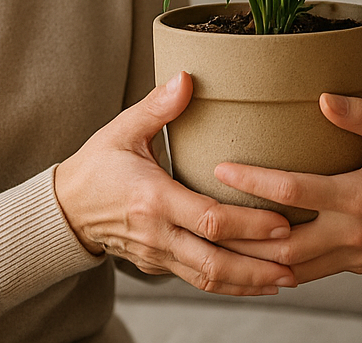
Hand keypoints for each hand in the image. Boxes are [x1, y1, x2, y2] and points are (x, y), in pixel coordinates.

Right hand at [54, 72, 296, 295]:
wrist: (64, 210)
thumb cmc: (96, 166)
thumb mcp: (122, 130)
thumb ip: (157, 106)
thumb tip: (187, 77)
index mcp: (153, 201)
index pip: (209, 220)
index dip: (248, 225)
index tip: (282, 223)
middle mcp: (157, 235)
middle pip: (214, 261)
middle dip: (258, 266)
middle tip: (296, 263)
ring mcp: (157, 256)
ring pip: (208, 278)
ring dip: (249, 283)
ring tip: (287, 280)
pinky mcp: (157, 266)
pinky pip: (198, 280)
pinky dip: (230, 285)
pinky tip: (256, 283)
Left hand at [212, 94, 361, 283]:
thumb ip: (357, 114)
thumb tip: (320, 96)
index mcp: (358, 196)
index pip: (292, 192)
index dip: (253, 181)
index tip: (221, 168)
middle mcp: (353, 232)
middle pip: (281, 245)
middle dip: (239, 237)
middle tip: (202, 221)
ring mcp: (356, 253)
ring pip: (294, 268)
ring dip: (256, 260)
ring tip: (219, 246)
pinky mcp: (361, 263)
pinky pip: (313, 271)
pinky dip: (283, 266)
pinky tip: (260, 257)